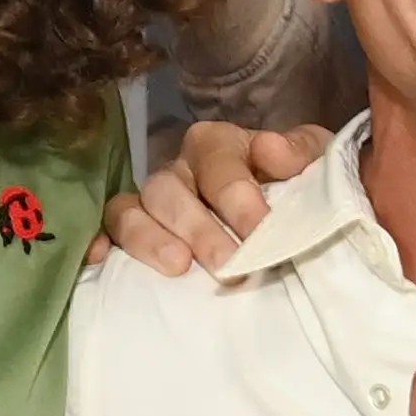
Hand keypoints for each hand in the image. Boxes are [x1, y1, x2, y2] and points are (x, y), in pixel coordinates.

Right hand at [94, 121, 330, 274]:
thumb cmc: (298, 188)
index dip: (237, 195)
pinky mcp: (133, 233)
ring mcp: (152, 202)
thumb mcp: (315, 163)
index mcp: (219, 146)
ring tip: (179, 268)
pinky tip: (102, 261)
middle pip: (169, 188)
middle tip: (228, 265)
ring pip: (131, 209)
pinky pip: (107, 231)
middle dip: (198, 227)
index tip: (261, 231)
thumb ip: (301, 152)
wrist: (291, 216)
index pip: (217, 161)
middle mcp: (179, 170)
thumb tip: (272, 151)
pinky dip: (100, 243)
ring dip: (150, 239)